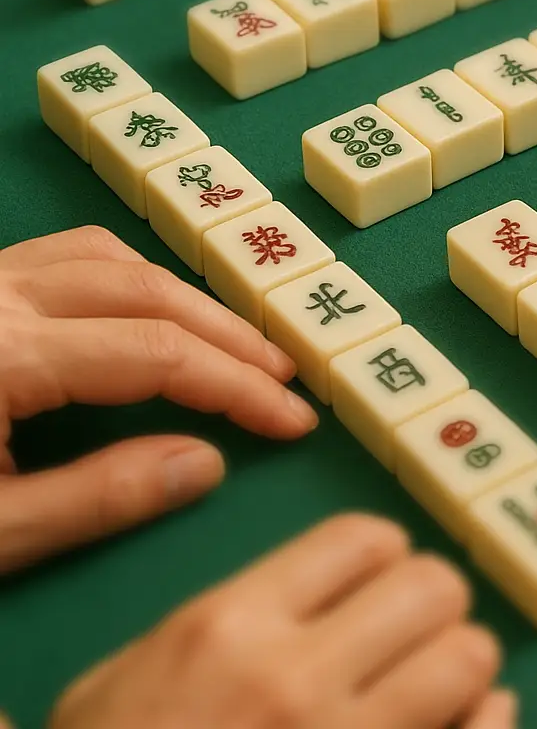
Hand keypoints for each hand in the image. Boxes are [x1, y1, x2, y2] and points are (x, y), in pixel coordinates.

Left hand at [0, 225, 315, 574]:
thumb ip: (95, 499)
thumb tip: (205, 465)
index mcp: (4, 356)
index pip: (157, 355)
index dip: (237, 387)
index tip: (292, 422)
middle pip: (148, 292)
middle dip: (230, 337)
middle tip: (285, 379)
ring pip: (110, 258)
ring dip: (183, 298)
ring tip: (229, 346)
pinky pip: (65, 254)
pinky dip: (125, 276)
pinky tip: (146, 314)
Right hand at [49, 514, 512, 728]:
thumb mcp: (123, 681)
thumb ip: (223, 622)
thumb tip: (326, 596)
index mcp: (229, 628)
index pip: (362, 540)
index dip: (383, 556)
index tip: (377, 582)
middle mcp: (295, 679)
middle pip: (433, 586)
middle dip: (431, 602)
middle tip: (412, 632)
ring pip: (471, 657)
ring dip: (462, 662)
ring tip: (435, 681)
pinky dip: (488, 720)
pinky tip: (466, 723)